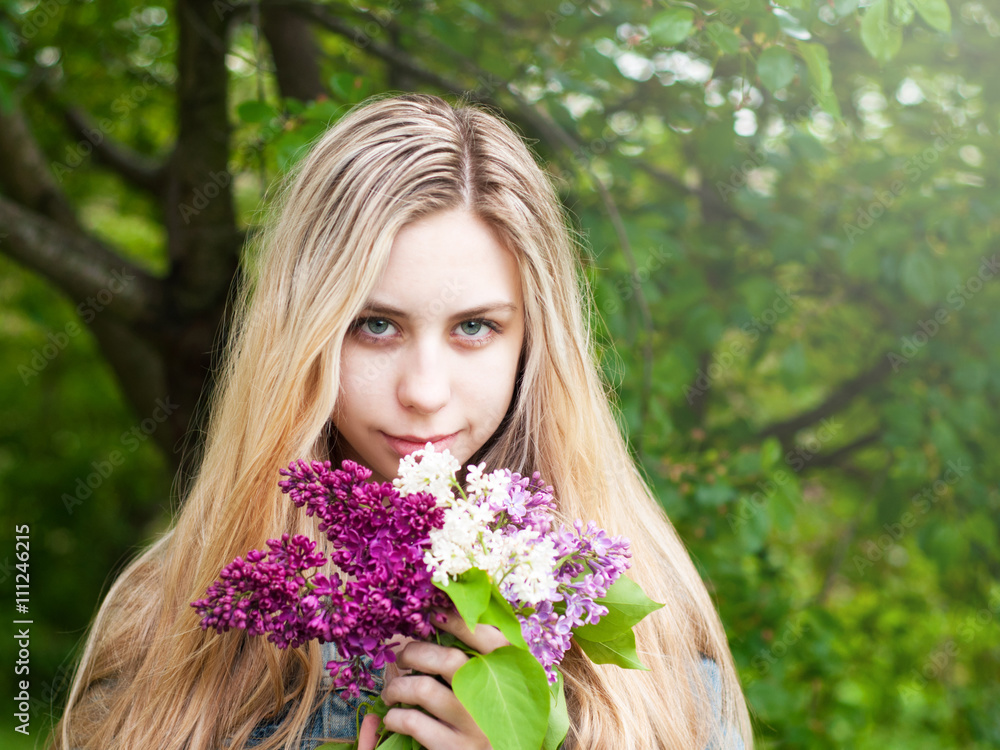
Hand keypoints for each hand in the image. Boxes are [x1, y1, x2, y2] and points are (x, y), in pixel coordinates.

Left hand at [374, 609, 509, 748]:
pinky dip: (395, 716)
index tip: (434, 615)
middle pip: (449, 659)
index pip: (490, 639)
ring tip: (392, 692)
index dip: (460, 622)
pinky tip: (394, 718)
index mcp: (509, 678)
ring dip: (398, 686)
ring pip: (424, 690)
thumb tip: (443, 622)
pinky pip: (414, 722)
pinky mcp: (455, 749)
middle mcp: (494, 700)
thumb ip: (481, 662)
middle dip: (416, 652)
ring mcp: (475, 726)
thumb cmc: (487, 720)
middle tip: (402, 658)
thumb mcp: (495, 690)